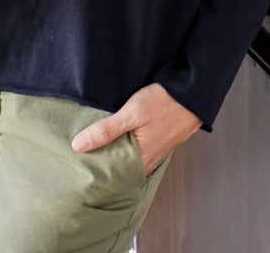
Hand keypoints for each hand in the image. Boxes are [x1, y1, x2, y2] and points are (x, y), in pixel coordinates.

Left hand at [71, 83, 200, 173]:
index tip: (76, 168)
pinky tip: (117, 138)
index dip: (94, 172)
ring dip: (113, 153)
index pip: (111, 175)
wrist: (193, 94)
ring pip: (127, 158)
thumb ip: (106, 129)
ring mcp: (154, 152)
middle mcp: (147, 161)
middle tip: (79, 158)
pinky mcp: (158, 142)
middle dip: (101, 163)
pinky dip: (125, 146)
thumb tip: (79, 145)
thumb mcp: (133, 112)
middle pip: (118, 168)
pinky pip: (137, 150)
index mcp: (140, 160)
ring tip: (93, 148)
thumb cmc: (165, 102)